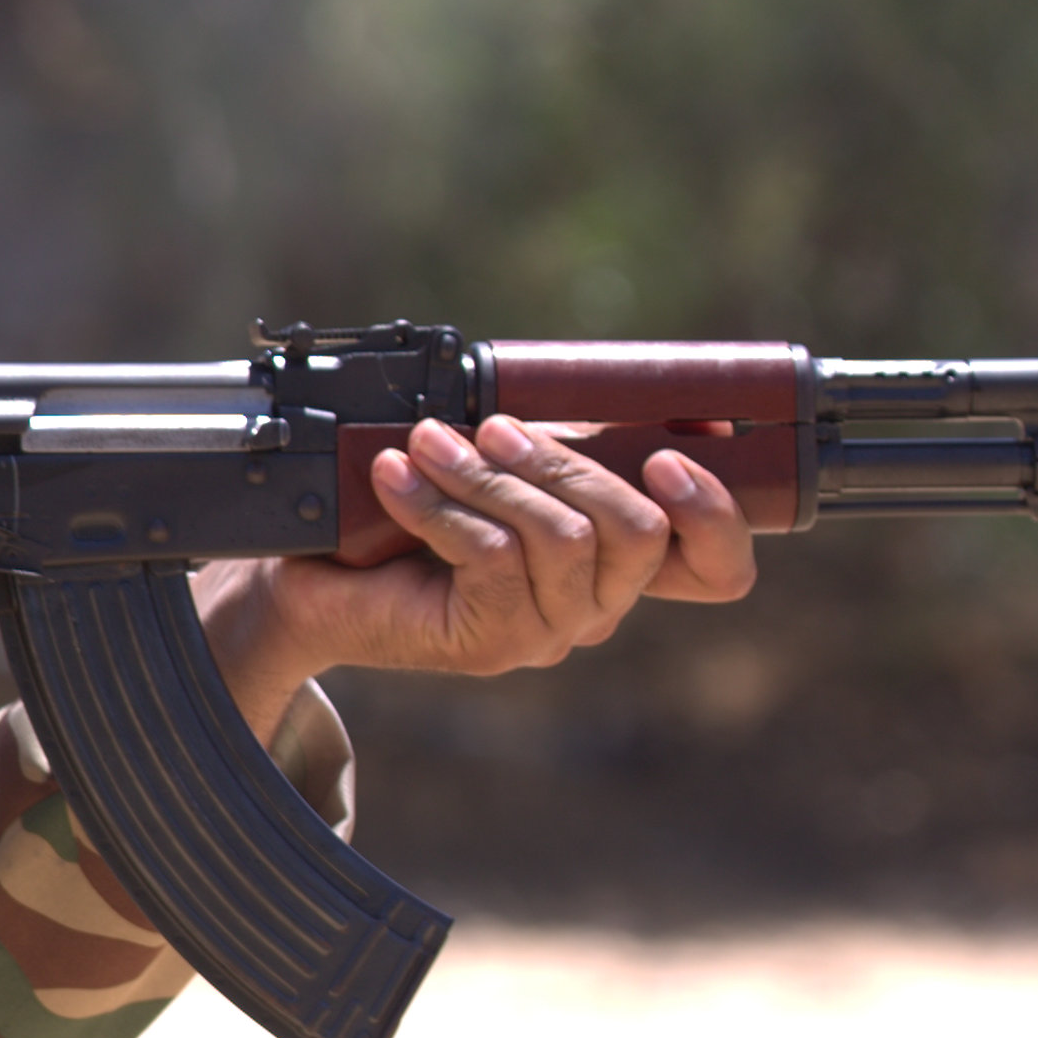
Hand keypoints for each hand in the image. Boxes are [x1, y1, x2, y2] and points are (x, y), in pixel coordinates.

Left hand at [199, 417, 755, 730]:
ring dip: (490, 477)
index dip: (716, 513)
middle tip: (492, 426)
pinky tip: (398, 479)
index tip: (668, 453)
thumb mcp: (502, 466)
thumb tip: (620, 394)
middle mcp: (598, 607)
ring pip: (564, 539)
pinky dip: (442, 504)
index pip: (720, 569)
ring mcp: (550, 633)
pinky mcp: (494, 643)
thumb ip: (559, 442)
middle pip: (640, 530)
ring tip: (427, 442)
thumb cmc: (411, 512)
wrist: (318, 579)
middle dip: (566, 461)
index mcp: (618, 565)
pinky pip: (495, 557)